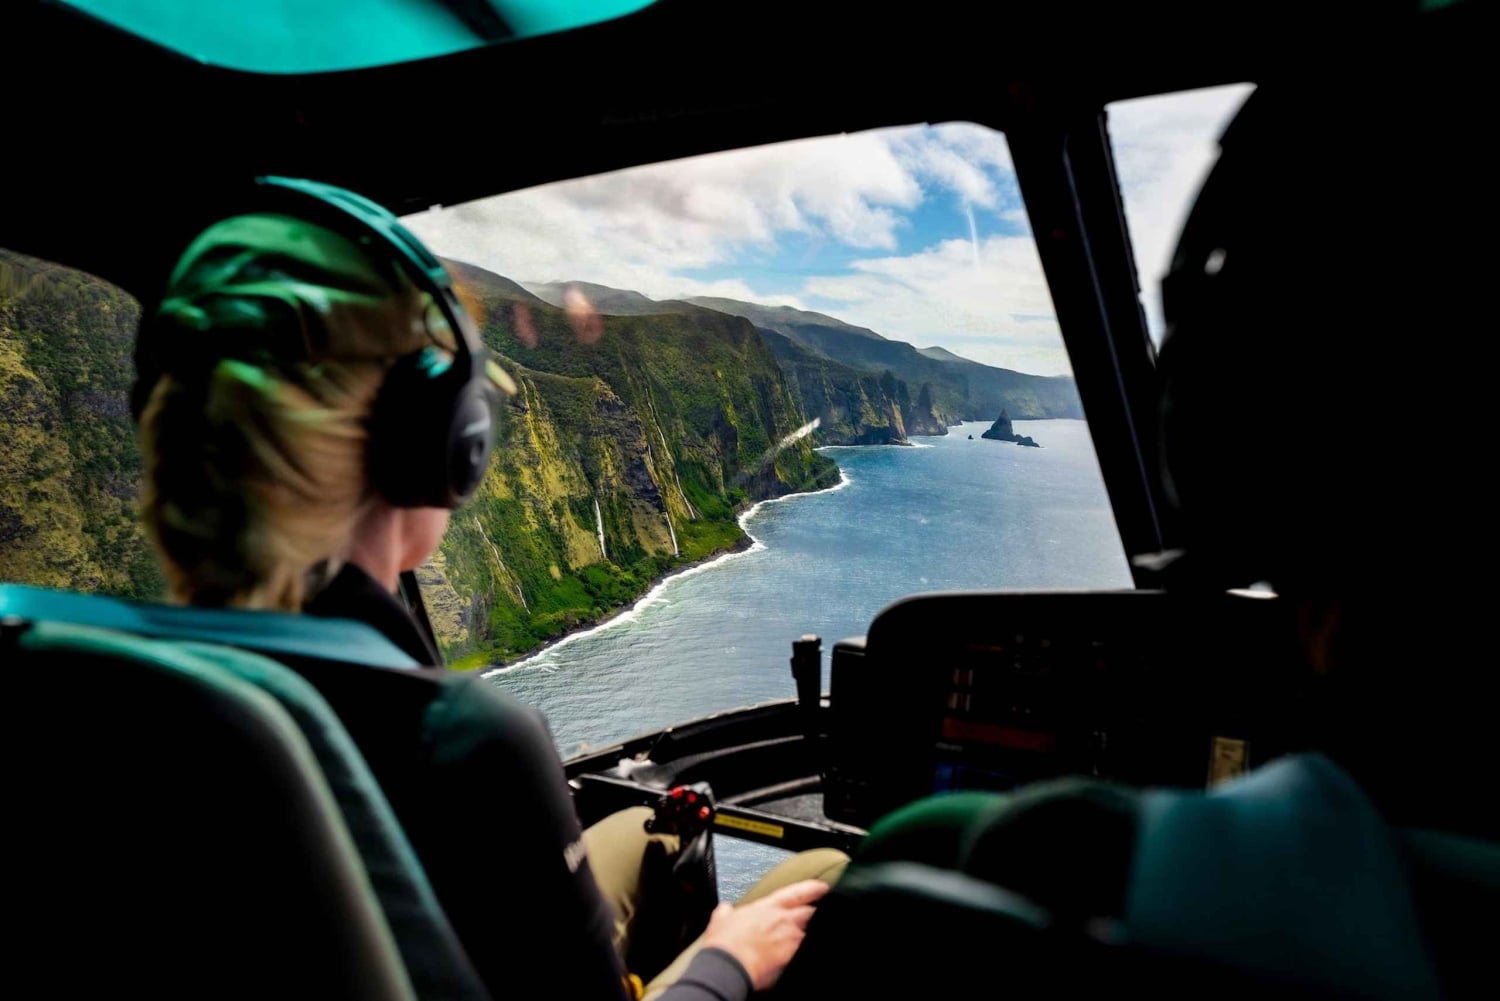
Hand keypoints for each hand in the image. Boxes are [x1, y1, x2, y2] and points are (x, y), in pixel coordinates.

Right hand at [699, 879, 830, 989]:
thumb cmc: (724, 943)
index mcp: (767, 907)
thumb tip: (725, 910)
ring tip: (794, 941)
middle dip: (813, 914)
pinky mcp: (791, 960)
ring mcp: (790, 941)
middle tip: (814, 914)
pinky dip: (797, 954)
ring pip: (806, 935)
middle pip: (809, 914)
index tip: (822, 887)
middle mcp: (783, 921)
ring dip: (802, 936)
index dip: (812, 888)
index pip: (796, 893)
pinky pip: (801, 953)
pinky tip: (790, 958)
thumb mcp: (721, 920)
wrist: (728, 967)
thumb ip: (727, 912)